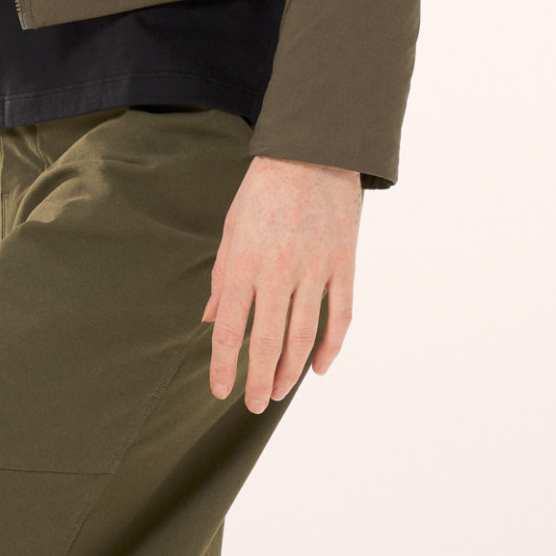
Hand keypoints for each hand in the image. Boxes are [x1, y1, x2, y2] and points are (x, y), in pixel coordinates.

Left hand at [202, 155, 361, 412]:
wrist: (311, 151)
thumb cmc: (263, 189)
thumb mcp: (232, 227)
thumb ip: (223, 277)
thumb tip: (213, 320)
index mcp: (245, 261)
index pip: (231, 328)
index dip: (224, 365)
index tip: (220, 391)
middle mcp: (279, 271)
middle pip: (267, 342)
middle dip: (259, 380)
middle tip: (254, 405)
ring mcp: (315, 270)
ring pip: (304, 337)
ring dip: (291, 371)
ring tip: (279, 391)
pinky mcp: (343, 265)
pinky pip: (340, 317)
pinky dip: (331, 348)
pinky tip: (319, 367)